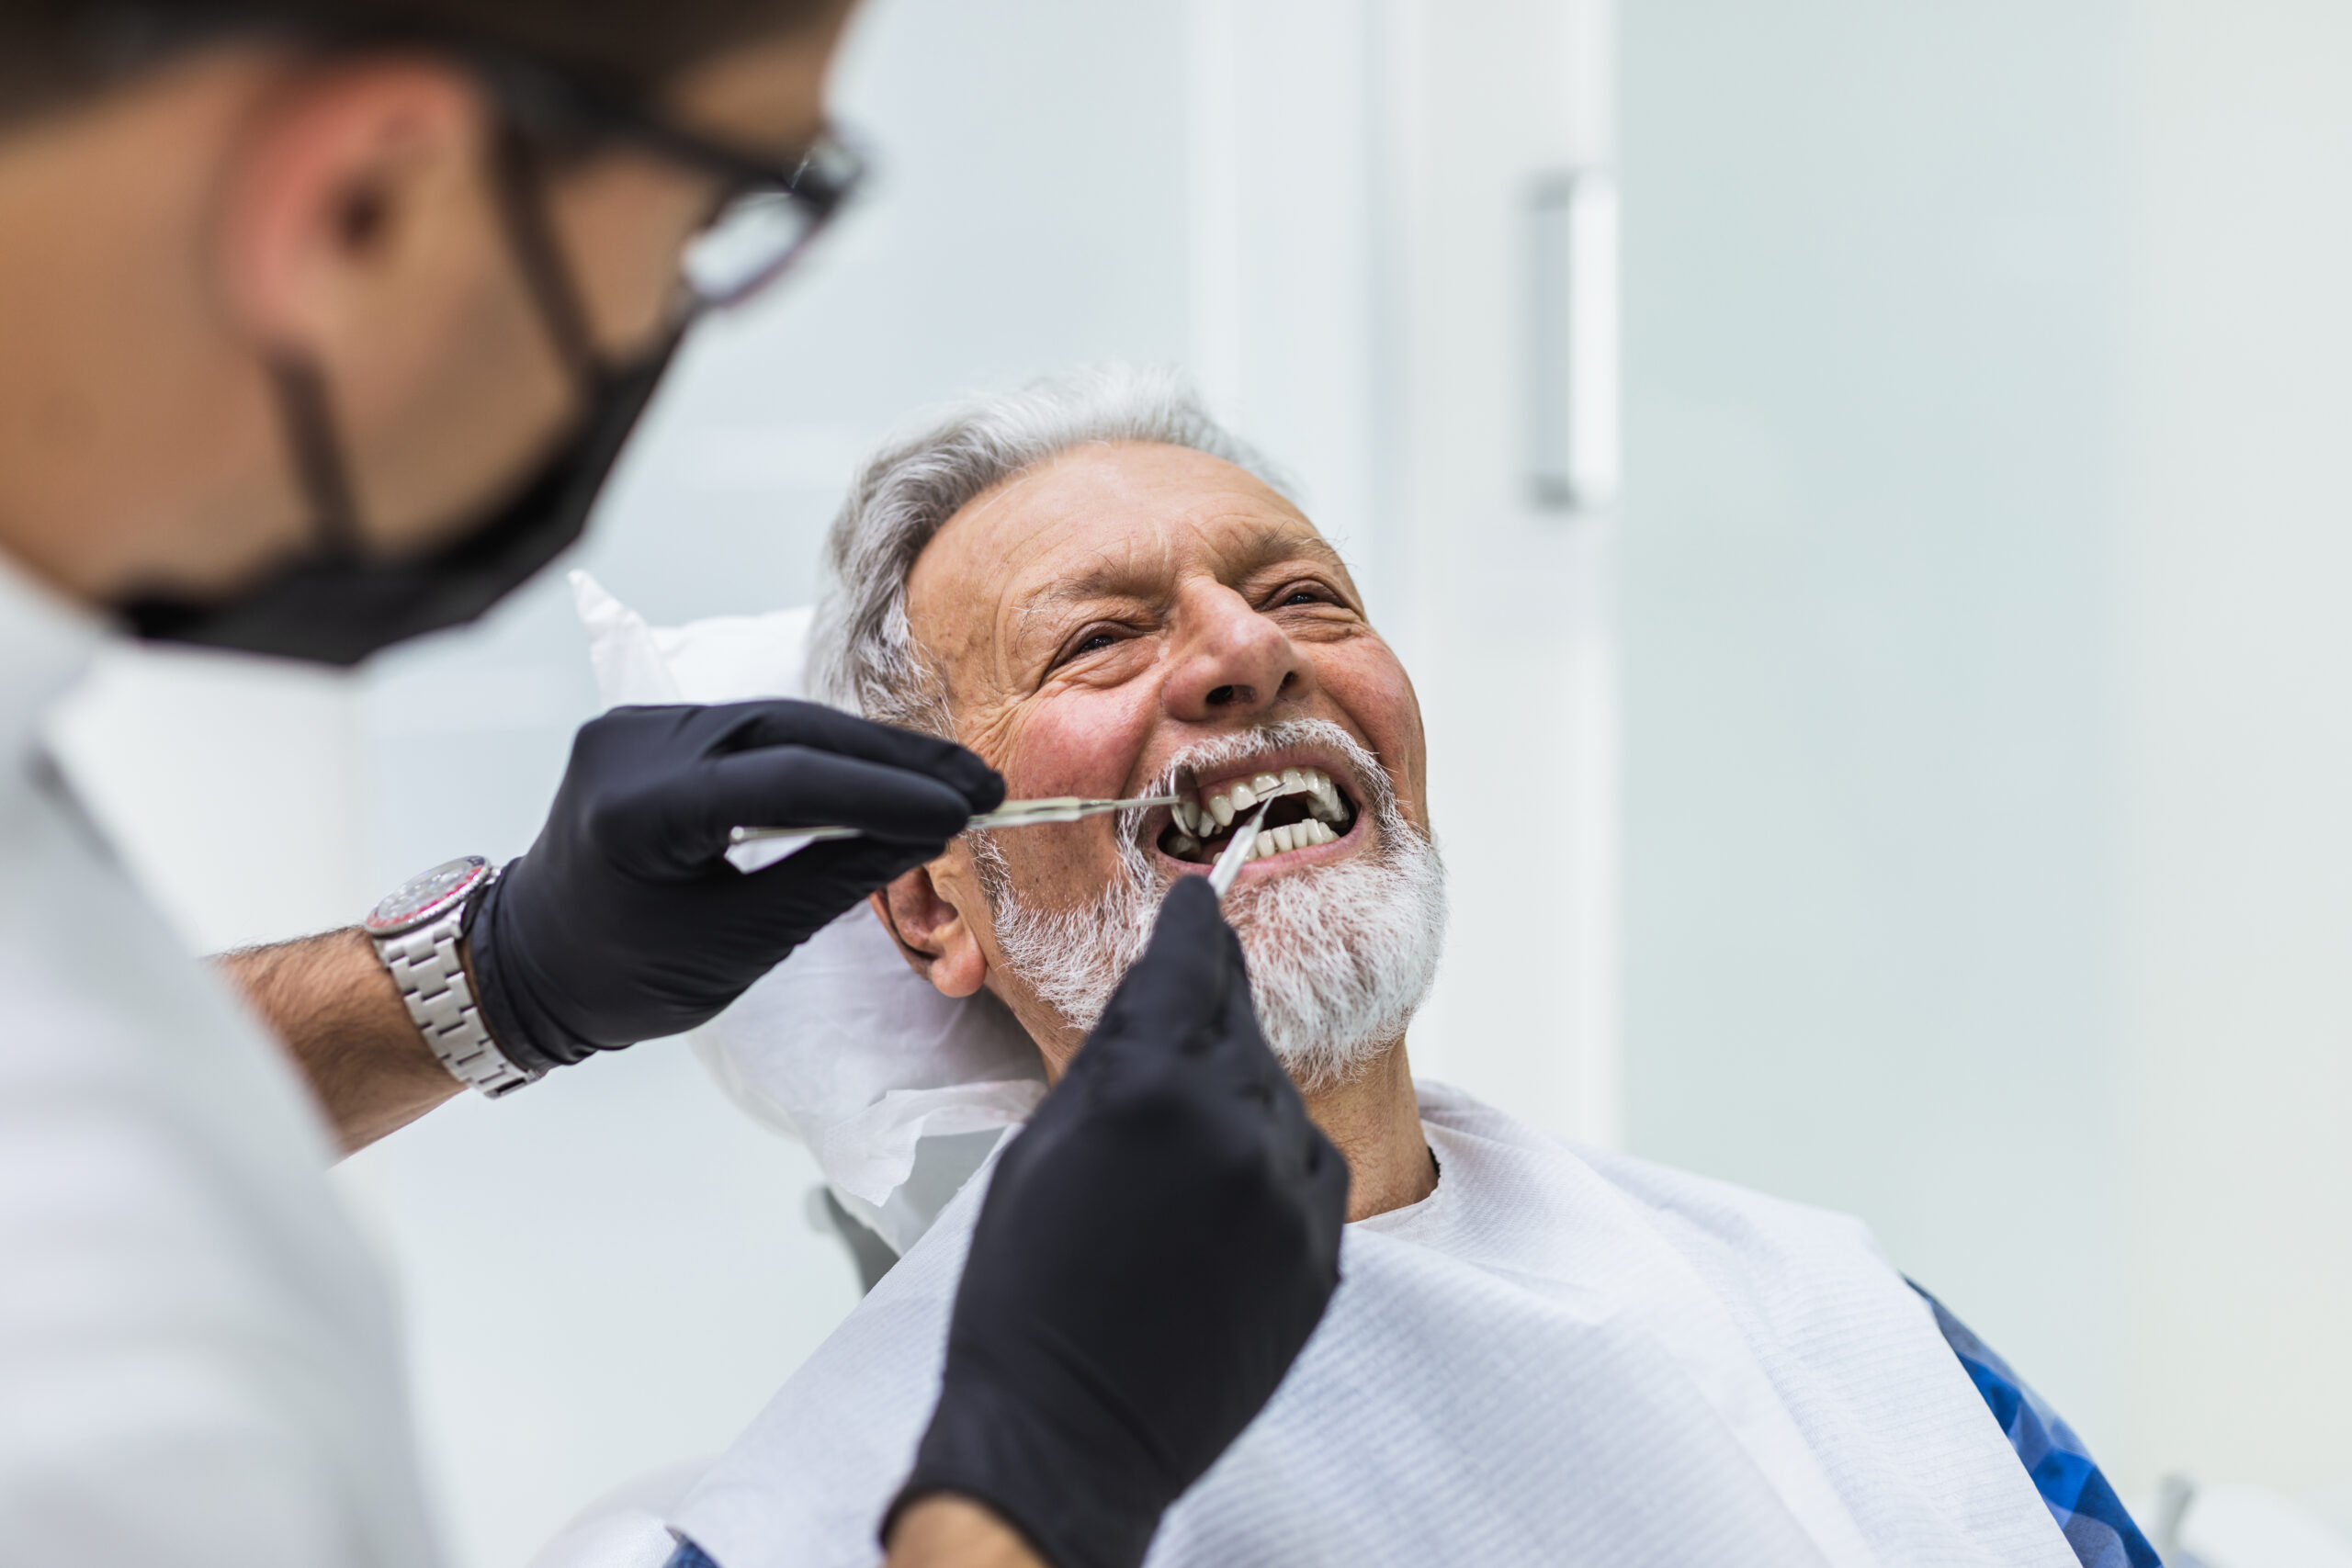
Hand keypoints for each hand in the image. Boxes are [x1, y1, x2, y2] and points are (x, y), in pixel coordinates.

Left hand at [468, 701, 1001, 1073]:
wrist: (526, 963)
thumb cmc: (621, 977)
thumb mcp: (737, 947)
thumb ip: (831, 878)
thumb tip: (926, 834)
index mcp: (636, 810)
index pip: (782, 781)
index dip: (883, 792)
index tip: (964, 811)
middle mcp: (632, 745)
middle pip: (791, 734)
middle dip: (894, 760)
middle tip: (981, 787)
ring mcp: (639, 727)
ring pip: (781, 724)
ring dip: (869, 754)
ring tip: (951, 782)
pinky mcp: (654, 728)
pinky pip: (756, 732)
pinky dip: (825, 756)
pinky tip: (885, 774)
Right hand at [886, 878, 1349, 1567]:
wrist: (1069, 1437)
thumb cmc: (1027, 1305)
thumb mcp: (1037, 1151)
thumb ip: (1110, 1065)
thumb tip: (1155, 1002)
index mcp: (1148, 1087)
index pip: (1188, 965)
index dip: (1192, 925)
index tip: (1201, 899)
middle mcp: (1234, 1125)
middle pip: (1237, 1023)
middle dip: (1213, 1001)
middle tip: (1198, 980)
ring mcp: (1289, 1193)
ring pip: (1277, 1093)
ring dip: (1239, 1089)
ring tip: (1177, 1142)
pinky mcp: (1322, 1253)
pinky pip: (1310, 1166)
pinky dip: (1273, 1157)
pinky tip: (1221, 1186)